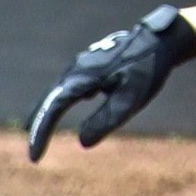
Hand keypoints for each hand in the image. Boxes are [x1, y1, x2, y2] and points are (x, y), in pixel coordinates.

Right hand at [26, 5, 195, 162]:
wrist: (162, 39)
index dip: (41, 132)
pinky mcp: (96, 62)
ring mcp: (86, 62)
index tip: (35, 156)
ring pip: (61, 89)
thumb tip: (81, 142)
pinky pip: (74, 82)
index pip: (54, 107)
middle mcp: (79, 67)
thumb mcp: (130, 99)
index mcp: (83, 76)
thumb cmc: (148, 69)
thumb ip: (105, 120)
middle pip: (50, 97)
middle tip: (32, 147)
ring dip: (50, 109)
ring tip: (41, 127)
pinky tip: (76, 101)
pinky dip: (66, 97)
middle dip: (39, 122)